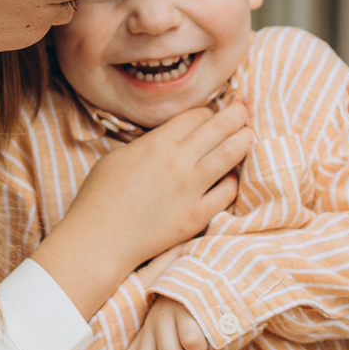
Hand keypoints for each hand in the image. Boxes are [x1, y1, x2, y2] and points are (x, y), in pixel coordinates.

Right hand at [33, 100, 250, 314]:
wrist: (99, 240)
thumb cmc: (99, 198)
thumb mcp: (118, 157)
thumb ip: (148, 144)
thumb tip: (167, 140)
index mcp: (157, 143)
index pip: (197, 115)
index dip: (209, 111)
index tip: (214, 112)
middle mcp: (179, 161)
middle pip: (221, 126)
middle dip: (238, 113)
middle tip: (245, 109)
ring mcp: (191, 189)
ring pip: (231, 154)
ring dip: (244, 140)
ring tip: (249, 135)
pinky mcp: (197, 216)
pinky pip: (227, 192)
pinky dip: (232, 182)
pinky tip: (230, 178)